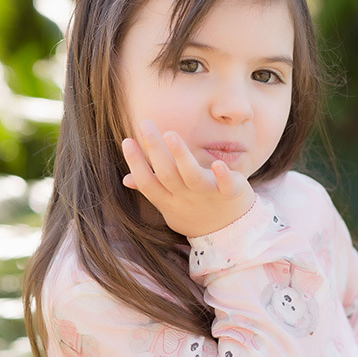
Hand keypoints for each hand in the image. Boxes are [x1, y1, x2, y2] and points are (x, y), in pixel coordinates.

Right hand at [122, 120, 255, 237]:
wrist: (231, 232)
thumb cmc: (196, 212)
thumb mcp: (170, 205)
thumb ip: (153, 190)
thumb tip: (126, 179)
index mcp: (169, 201)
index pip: (148, 183)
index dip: (136, 163)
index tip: (127, 141)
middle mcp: (186, 198)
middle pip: (167, 174)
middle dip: (154, 149)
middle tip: (145, 124)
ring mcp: (208, 196)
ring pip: (192, 176)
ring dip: (181, 156)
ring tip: (170, 134)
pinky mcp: (230, 193)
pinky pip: (226, 186)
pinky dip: (223, 176)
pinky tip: (218, 163)